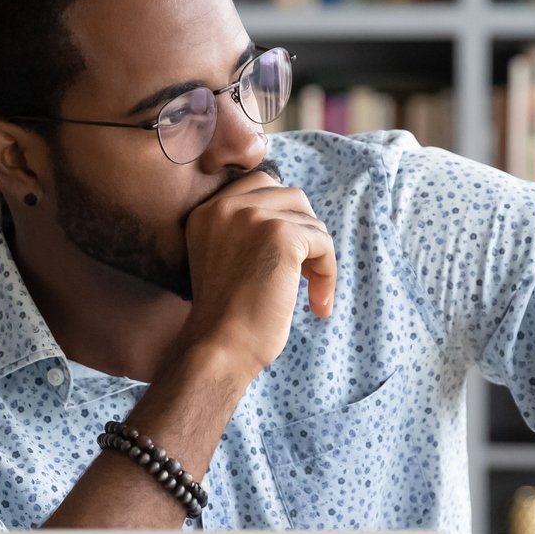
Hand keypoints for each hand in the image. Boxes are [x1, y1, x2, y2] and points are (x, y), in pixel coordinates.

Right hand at [176, 170, 336, 375]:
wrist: (220, 348)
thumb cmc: (227, 319)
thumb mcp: (225, 259)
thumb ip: (247, 231)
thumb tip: (300, 216)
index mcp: (207, 211)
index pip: (260, 185)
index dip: (284, 216)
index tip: (288, 258)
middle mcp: (225, 206)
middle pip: (290, 196)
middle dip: (304, 232)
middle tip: (303, 273)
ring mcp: (253, 217)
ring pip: (310, 220)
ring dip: (318, 256)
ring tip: (312, 293)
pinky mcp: (281, 235)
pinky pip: (322, 243)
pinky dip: (328, 274)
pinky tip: (318, 304)